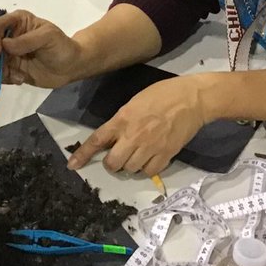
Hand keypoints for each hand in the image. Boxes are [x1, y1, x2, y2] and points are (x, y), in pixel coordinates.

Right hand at [0, 10, 82, 88]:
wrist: (71, 67)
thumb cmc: (62, 46)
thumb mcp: (48, 37)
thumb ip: (26, 40)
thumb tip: (4, 44)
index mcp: (19, 22)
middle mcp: (11, 36)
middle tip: (3, 67)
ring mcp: (10, 53)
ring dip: (0, 70)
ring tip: (18, 76)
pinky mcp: (12, 68)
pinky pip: (0, 74)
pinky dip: (6, 78)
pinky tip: (20, 79)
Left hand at [68, 75, 212, 176]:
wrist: (192, 99)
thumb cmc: (162, 94)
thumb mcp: (134, 102)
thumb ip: (122, 120)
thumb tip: (114, 137)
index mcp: (122, 119)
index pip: (97, 140)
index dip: (83, 155)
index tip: (73, 166)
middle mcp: (133, 136)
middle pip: (113, 163)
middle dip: (112, 163)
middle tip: (118, 156)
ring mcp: (150, 147)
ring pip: (130, 169)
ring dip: (130, 165)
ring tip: (138, 154)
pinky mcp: (166, 154)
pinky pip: (149, 172)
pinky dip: (147, 169)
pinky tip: (151, 158)